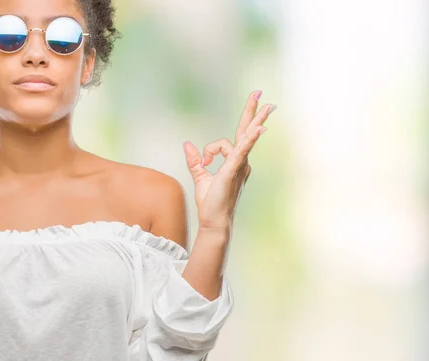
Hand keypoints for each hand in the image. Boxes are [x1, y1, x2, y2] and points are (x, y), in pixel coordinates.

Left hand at [183, 90, 275, 230]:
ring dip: (254, 120)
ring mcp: (239, 166)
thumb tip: (187, 144)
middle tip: (259, 92)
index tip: (213, 153)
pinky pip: (242, 151)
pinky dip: (249, 140)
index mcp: (234, 162)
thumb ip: (195, 160)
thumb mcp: (200, 177)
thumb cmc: (210, 203)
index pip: (228, 141)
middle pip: (246, 131)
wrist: (214, 221)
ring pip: (242, 138)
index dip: (219, 142)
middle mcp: (241, 162)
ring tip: (268, 104)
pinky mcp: (233, 170)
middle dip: (252, 111)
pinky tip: (259, 129)